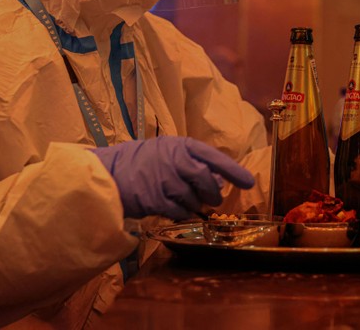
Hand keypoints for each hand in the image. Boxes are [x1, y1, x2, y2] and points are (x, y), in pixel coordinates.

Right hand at [91, 136, 254, 219]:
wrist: (110, 172)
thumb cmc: (143, 162)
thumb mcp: (169, 153)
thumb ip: (193, 163)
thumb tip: (219, 180)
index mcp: (181, 145)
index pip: (213, 157)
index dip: (233, 170)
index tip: (249, 182)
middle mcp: (174, 160)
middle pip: (206, 180)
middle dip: (213, 193)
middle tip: (214, 199)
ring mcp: (164, 180)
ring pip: (193, 199)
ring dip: (194, 204)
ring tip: (183, 199)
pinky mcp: (154, 199)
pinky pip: (179, 212)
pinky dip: (180, 213)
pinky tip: (172, 207)